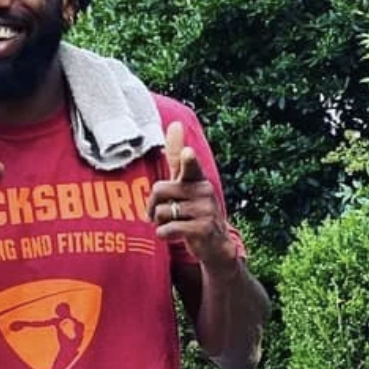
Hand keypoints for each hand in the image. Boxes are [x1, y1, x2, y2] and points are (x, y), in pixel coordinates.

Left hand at [148, 121, 238, 268]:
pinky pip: (168, 229)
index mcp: (197, 178)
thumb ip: (177, 156)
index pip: (190, 166)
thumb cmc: (195, 209)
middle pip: (159, 190)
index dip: (187, 161)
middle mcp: (203, 191)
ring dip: (159, 222)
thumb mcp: (186, 182)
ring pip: (162, 212)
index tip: (187, 154)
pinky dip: (164, 234)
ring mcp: (204, 211)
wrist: (216, 244)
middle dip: (152, 205)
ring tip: (173, 224)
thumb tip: (174, 123)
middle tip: (161, 213)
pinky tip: (175, 235)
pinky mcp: (202, 230)